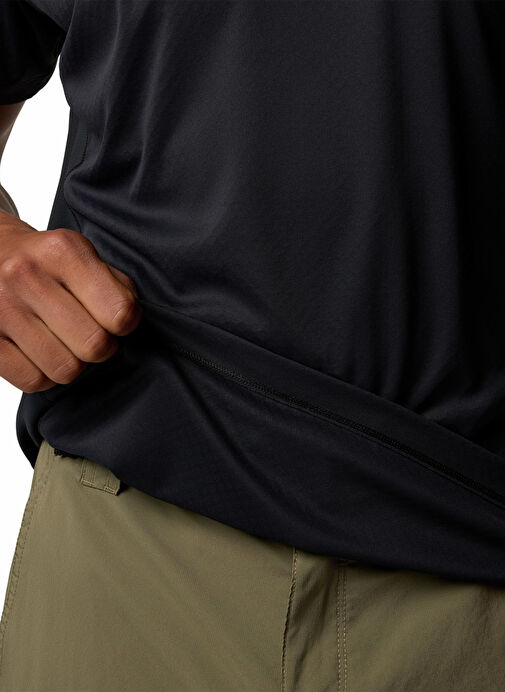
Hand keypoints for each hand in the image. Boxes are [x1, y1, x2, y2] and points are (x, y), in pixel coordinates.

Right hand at [0, 210, 142, 392]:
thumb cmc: (44, 260)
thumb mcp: (81, 254)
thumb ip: (114, 284)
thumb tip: (130, 321)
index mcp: (62, 251)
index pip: (119, 312)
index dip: (126, 324)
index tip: (118, 321)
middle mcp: (26, 276)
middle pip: (94, 345)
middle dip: (101, 346)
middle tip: (92, 335)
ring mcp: (1, 308)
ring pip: (65, 368)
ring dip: (73, 363)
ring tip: (64, 343)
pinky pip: (33, 380)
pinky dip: (44, 375)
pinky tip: (41, 353)